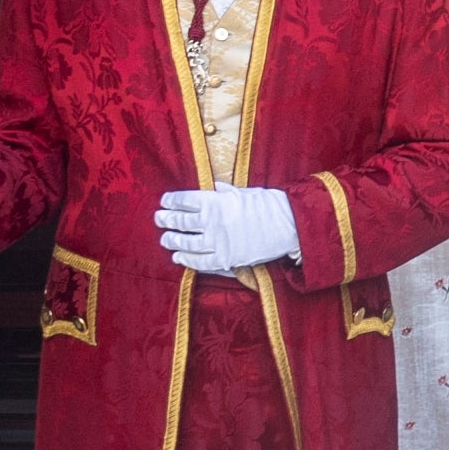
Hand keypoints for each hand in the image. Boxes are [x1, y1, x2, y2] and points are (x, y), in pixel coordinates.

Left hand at [156, 184, 302, 274]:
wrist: (289, 225)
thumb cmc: (268, 205)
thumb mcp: (243, 192)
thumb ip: (223, 191)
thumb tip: (211, 187)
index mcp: (215, 201)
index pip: (184, 200)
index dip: (171, 200)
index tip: (165, 201)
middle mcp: (212, 222)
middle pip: (181, 221)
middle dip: (166, 220)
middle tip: (159, 219)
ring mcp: (217, 242)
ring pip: (186, 243)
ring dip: (172, 241)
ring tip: (165, 239)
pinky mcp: (226, 259)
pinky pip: (200, 262)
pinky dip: (187, 260)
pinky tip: (178, 258)